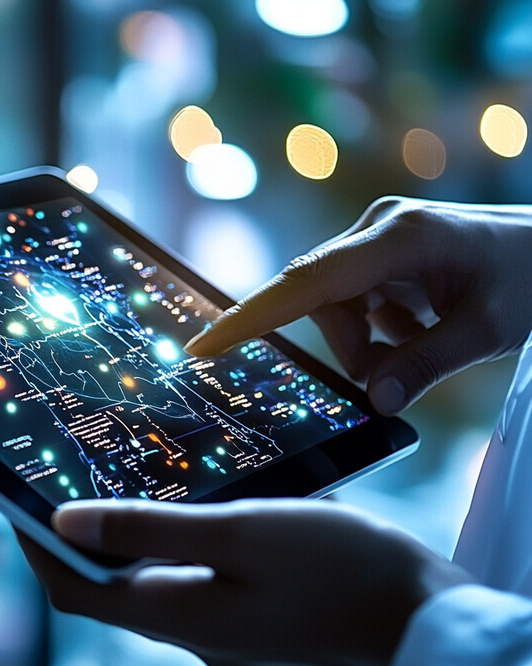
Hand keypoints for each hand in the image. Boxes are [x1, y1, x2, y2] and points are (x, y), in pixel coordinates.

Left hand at [18, 499, 472, 665]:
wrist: (422, 615)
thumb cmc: (337, 567)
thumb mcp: (238, 532)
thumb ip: (149, 528)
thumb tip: (64, 523)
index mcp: (179, 617)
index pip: (76, 592)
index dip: (36, 552)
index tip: (12, 506)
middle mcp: (193, 636)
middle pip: (110, 591)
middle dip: (78, 545)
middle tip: (62, 486)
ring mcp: (224, 635)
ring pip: (153, 586)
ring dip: (129, 545)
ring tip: (121, 489)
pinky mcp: (252, 624)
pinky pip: (193, 585)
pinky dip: (174, 551)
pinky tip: (191, 515)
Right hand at [185, 197, 531, 414]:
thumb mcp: (487, 330)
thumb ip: (424, 368)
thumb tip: (372, 406)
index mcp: (399, 239)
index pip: (306, 282)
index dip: (252, 315)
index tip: (206, 343)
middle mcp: (377, 231)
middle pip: (319, 302)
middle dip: (350, 347)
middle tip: (394, 373)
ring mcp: (377, 239)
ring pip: (336, 308)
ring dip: (367, 342)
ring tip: (420, 342)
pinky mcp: (382, 253)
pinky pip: (356, 302)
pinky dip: (379, 328)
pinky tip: (421, 324)